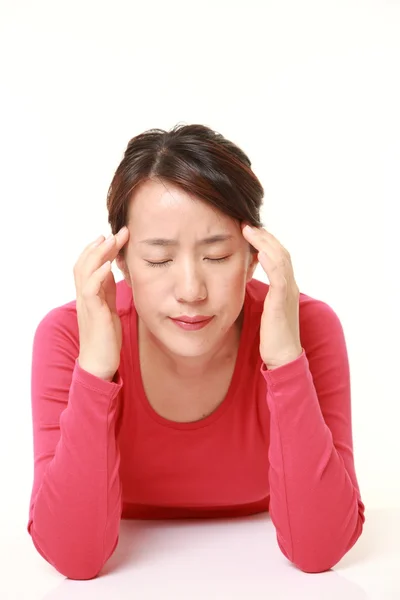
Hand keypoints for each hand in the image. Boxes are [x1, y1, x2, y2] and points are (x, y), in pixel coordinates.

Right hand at [74, 226, 129, 380]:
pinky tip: (109, 265)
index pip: (89, 265)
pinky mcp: (94, 314)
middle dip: (100, 246)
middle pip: (84, 263)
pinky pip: (91, 290)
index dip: (100, 249)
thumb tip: (111, 270)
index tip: (116, 236)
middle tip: (117, 232)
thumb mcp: (109, 307)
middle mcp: (85, 297)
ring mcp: (87, 304)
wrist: (99, 364)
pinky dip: (98, 275)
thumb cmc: (106, 338)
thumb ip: (107, 290)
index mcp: (90, 294)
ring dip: (98, 254)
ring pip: (85, 272)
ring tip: (111, 241)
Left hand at [242, 223, 301, 369]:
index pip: (276, 256)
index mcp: (284, 286)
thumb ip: (257, 293)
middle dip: (263, 236)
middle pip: (280, 251)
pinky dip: (271, 262)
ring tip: (249, 230)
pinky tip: (260, 252)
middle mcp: (289, 286)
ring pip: (281, 259)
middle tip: (245, 223)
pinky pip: (280, 277)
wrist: (283, 357)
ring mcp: (288, 293)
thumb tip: (241, 281)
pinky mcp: (282, 303)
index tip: (246, 229)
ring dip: (265, 242)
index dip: (263, 241)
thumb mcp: (262, 309)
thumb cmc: (270, 336)